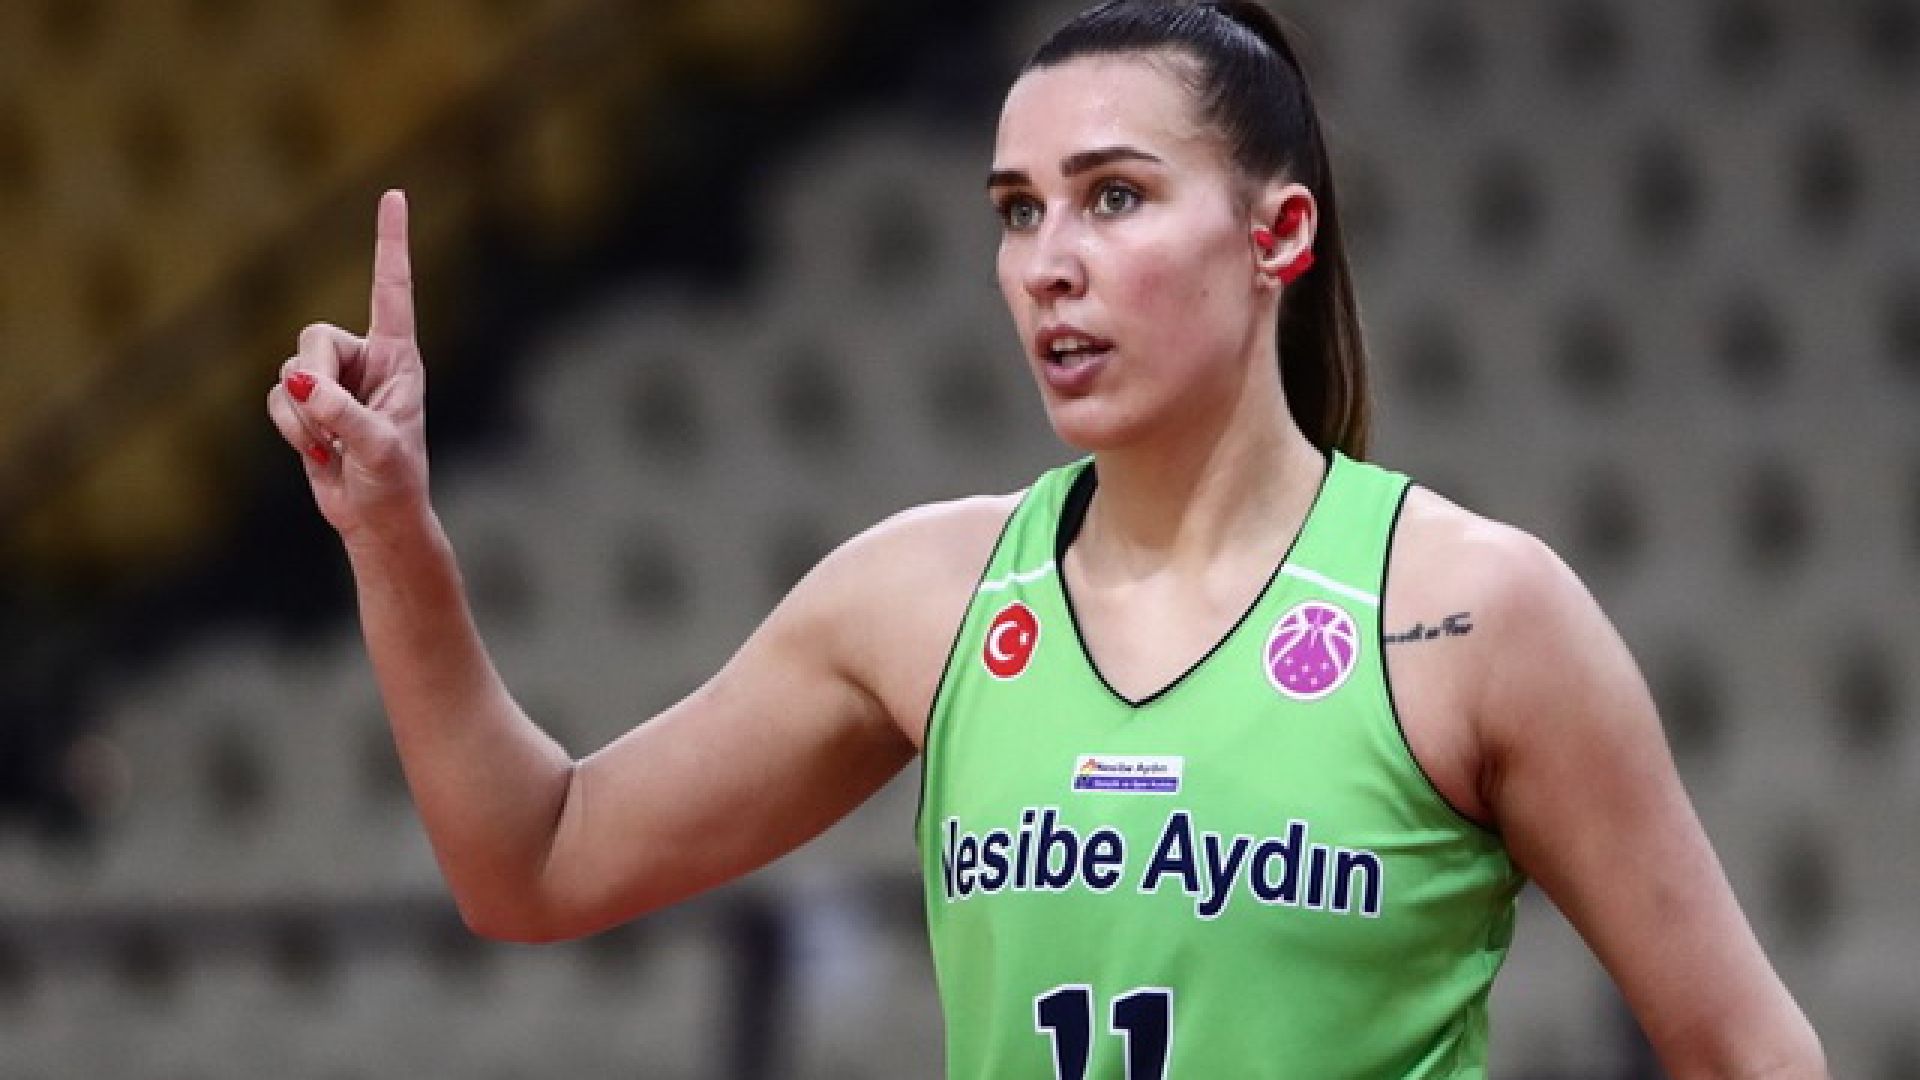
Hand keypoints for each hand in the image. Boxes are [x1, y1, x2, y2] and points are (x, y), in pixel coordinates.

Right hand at [267, 190, 429, 543]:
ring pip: (289, 372)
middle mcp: (365, 361)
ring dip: (301, 417)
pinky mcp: (307, 406)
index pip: (392, 289)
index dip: (391, 242)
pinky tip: (317, 453)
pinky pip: (276, 399)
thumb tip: (298, 382)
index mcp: (399, 358)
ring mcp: (334, 382)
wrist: (377, 519)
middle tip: (329, 422)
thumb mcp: (377, 447)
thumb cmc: (395, 482)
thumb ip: (340, 413)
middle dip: (312, 383)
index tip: (394, 194)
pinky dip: (289, 429)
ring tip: (332, 448)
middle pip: (312, 338)